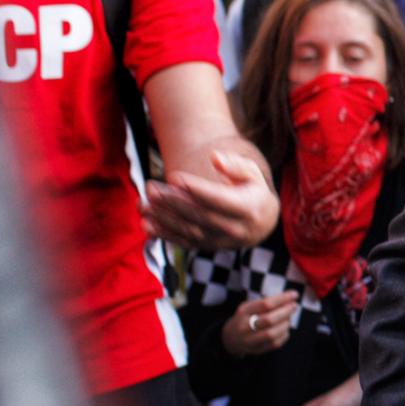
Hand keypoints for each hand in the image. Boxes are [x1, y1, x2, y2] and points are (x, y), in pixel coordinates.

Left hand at [142, 148, 278, 249]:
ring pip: (189, 230)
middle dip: (172, 202)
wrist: (261, 223)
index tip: (174, 176)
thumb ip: (235, 165)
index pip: (219, 199)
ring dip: (163, 218)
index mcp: (249, 208)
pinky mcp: (208, 247)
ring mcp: (221, 241)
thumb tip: (216, 158)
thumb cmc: (252, 191)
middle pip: (199, 215)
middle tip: (151, 188)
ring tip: (143, 204)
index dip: (196, 189)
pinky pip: (184, 243)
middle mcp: (235, 229)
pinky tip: (147, 224)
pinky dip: (164, 234)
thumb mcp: (252, 174)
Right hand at [223, 290, 299, 356]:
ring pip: (272, 334)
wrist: (231, 338)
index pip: (265, 304)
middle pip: (269, 320)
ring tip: (289, 318)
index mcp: (244, 312)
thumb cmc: (246, 318)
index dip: (282, 299)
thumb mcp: (250, 306)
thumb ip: (267, 302)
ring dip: (286, 324)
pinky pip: (275, 344)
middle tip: (294, 306)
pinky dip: (284, 335)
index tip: (294, 295)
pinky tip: (285, 329)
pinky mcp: (257, 350)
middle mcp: (245, 327)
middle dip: (285, 312)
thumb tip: (290, 298)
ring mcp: (250, 340)